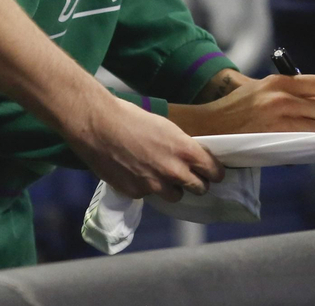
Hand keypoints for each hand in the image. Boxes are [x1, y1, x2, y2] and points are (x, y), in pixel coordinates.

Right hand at [64, 94, 224, 200]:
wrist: (99, 126)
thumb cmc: (130, 118)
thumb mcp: (165, 127)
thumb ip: (181, 145)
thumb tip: (189, 156)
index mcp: (185, 150)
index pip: (214, 171)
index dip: (215, 172)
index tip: (212, 173)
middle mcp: (174, 171)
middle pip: (199, 188)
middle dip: (196, 183)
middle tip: (189, 177)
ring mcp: (155, 185)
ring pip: (176, 196)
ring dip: (172, 188)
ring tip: (159, 175)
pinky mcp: (136, 193)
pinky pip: (149, 195)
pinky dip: (147, 188)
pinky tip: (136, 173)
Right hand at [171, 74, 314, 135]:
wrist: (210, 124)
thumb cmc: (237, 109)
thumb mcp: (262, 91)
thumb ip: (289, 94)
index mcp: (278, 81)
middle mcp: (279, 94)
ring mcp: (276, 114)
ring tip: (303, 135)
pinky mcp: (273, 134)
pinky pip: (305, 138)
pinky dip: (307, 143)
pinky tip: (297, 144)